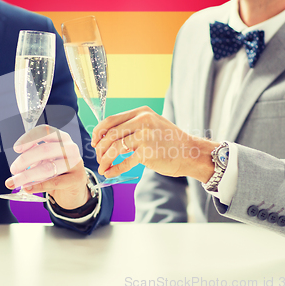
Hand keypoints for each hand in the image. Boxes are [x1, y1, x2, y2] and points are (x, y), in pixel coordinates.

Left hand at [5, 125, 90, 209]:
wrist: (73, 187)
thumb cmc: (56, 169)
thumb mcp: (44, 159)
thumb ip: (32, 157)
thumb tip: (15, 167)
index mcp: (61, 137)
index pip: (45, 131)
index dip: (29, 138)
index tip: (16, 148)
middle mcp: (70, 147)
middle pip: (45, 149)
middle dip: (25, 159)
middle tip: (13, 169)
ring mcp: (76, 162)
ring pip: (48, 168)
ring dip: (27, 175)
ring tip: (15, 182)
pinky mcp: (77, 178)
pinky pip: (55, 182)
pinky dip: (38, 186)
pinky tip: (28, 188)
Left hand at [91, 106, 217, 181]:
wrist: (190, 152)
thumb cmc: (168, 141)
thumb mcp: (151, 124)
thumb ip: (132, 126)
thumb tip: (107, 136)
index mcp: (141, 112)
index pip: (110, 120)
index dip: (98, 132)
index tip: (94, 142)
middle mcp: (142, 121)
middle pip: (110, 134)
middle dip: (100, 148)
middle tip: (98, 158)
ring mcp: (145, 136)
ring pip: (115, 148)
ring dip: (105, 160)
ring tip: (102, 167)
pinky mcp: (148, 152)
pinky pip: (125, 162)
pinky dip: (115, 169)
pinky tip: (110, 173)